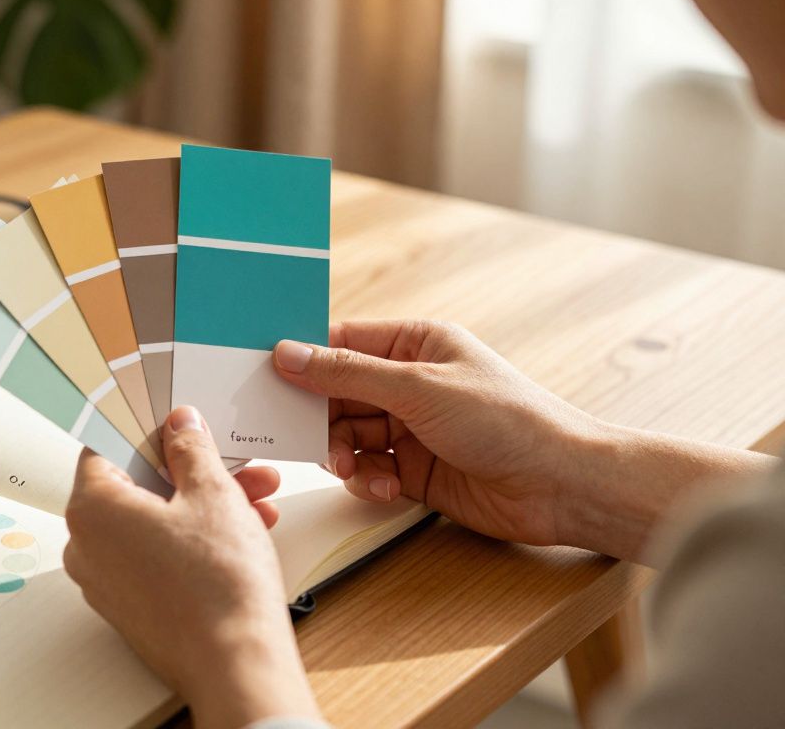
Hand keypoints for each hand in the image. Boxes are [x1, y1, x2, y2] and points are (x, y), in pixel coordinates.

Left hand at [64, 406, 320, 728]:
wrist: (237, 665)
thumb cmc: (217, 587)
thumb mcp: (212, 493)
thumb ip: (190, 448)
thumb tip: (179, 425)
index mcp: (92, 509)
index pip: (105, 446)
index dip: (147, 429)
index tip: (176, 422)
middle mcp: (87, 547)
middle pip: (137, 486)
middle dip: (192, 471)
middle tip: (233, 463)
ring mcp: (107, 581)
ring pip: (154, 522)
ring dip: (204, 504)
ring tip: (256, 499)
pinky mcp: (133, 607)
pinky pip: (158, 556)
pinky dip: (195, 539)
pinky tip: (243, 531)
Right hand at [273, 320, 774, 562]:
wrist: (561, 484)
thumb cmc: (509, 420)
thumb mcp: (418, 387)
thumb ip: (348, 372)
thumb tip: (290, 353)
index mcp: (416, 343)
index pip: (342, 342)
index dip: (304, 358)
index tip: (267, 374)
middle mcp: (411, 383)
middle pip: (338, 393)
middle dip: (320, 416)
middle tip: (302, 435)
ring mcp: (413, 428)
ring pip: (348, 435)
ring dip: (343, 453)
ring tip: (352, 466)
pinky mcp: (416, 470)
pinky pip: (369, 469)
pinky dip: (367, 479)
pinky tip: (383, 486)